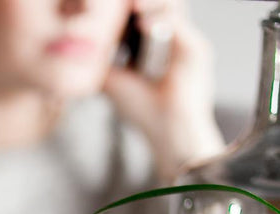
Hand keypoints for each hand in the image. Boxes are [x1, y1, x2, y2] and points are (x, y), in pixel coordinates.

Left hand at [104, 0, 224, 181]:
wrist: (170, 135)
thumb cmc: (146, 114)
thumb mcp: (114, 81)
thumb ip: (102, 60)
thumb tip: (82, 46)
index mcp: (159, 45)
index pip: (145, 12)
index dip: (127, 8)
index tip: (107, 6)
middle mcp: (176, 40)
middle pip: (159, 4)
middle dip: (136, 2)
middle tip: (114, 0)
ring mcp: (188, 43)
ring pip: (170, 6)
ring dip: (147, 2)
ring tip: (129, 4)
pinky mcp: (197, 50)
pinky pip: (177, 23)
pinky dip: (157, 18)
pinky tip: (139, 20)